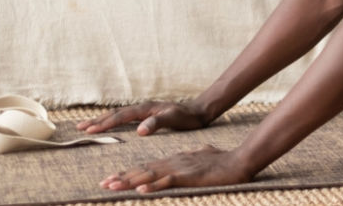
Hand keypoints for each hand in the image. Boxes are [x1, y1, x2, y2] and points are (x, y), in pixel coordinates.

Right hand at [76, 100, 208, 135]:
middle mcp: (142, 108)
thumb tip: (139, 131)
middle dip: (97, 120)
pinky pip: (125, 118)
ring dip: (103, 120)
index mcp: (145, 109)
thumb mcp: (173, 120)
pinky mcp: (146, 115)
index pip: (120, 116)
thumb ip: (157, 124)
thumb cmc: (186, 117)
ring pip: (118, 115)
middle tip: (79, 127)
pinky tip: (110, 124)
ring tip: (88, 125)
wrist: (198, 112)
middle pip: (115, 113)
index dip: (104, 123)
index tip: (89, 130)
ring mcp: (144, 111)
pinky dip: (113, 120)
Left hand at [100, 144, 252, 192]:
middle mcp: (173, 162)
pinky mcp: (188, 175)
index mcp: (175, 160)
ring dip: (130, 181)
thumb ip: (195, 156)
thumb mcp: (203, 157)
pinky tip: (141, 190)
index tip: (113, 178)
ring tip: (112, 186)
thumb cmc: (223, 161)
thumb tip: (195, 153)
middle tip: (103, 183)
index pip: (147, 167)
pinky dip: (153, 186)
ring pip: (149, 175)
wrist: (239, 161)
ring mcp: (180, 168)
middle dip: (122, 177)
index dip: (129, 173)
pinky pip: (167, 181)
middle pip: (143, 170)